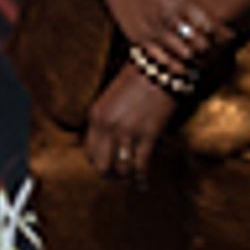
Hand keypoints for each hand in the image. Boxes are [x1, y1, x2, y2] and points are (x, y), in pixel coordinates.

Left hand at [84, 65, 182, 183]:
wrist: (160, 66)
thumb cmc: (138, 79)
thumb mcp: (112, 99)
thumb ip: (107, 120)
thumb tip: (111, 142)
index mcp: (95, 115)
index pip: (89, 151)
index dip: (98, 163)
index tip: (107, 166)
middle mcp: (107, 126)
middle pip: (101, 165)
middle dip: (110, 174)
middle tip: (120, 177)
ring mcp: (127, 131)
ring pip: (121, 169)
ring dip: (127, 177)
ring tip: (133, 180)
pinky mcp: (147, 134)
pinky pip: (141, 165)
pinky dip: (142, 178)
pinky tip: (143, 183)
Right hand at [98, 0, 220, 71]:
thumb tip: (208, 8)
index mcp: (181, 0)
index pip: (210, 26)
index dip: (223, 36)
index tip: (230, 39)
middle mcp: (168, 17)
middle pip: (200, 44)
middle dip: (211, 50)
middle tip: (215, 51)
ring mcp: (153, 30)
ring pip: (184, 56)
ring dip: (195, 61)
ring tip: (201, 62)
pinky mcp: (139, 39)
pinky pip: (162, 60)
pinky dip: (174, 66)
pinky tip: (181, 67)